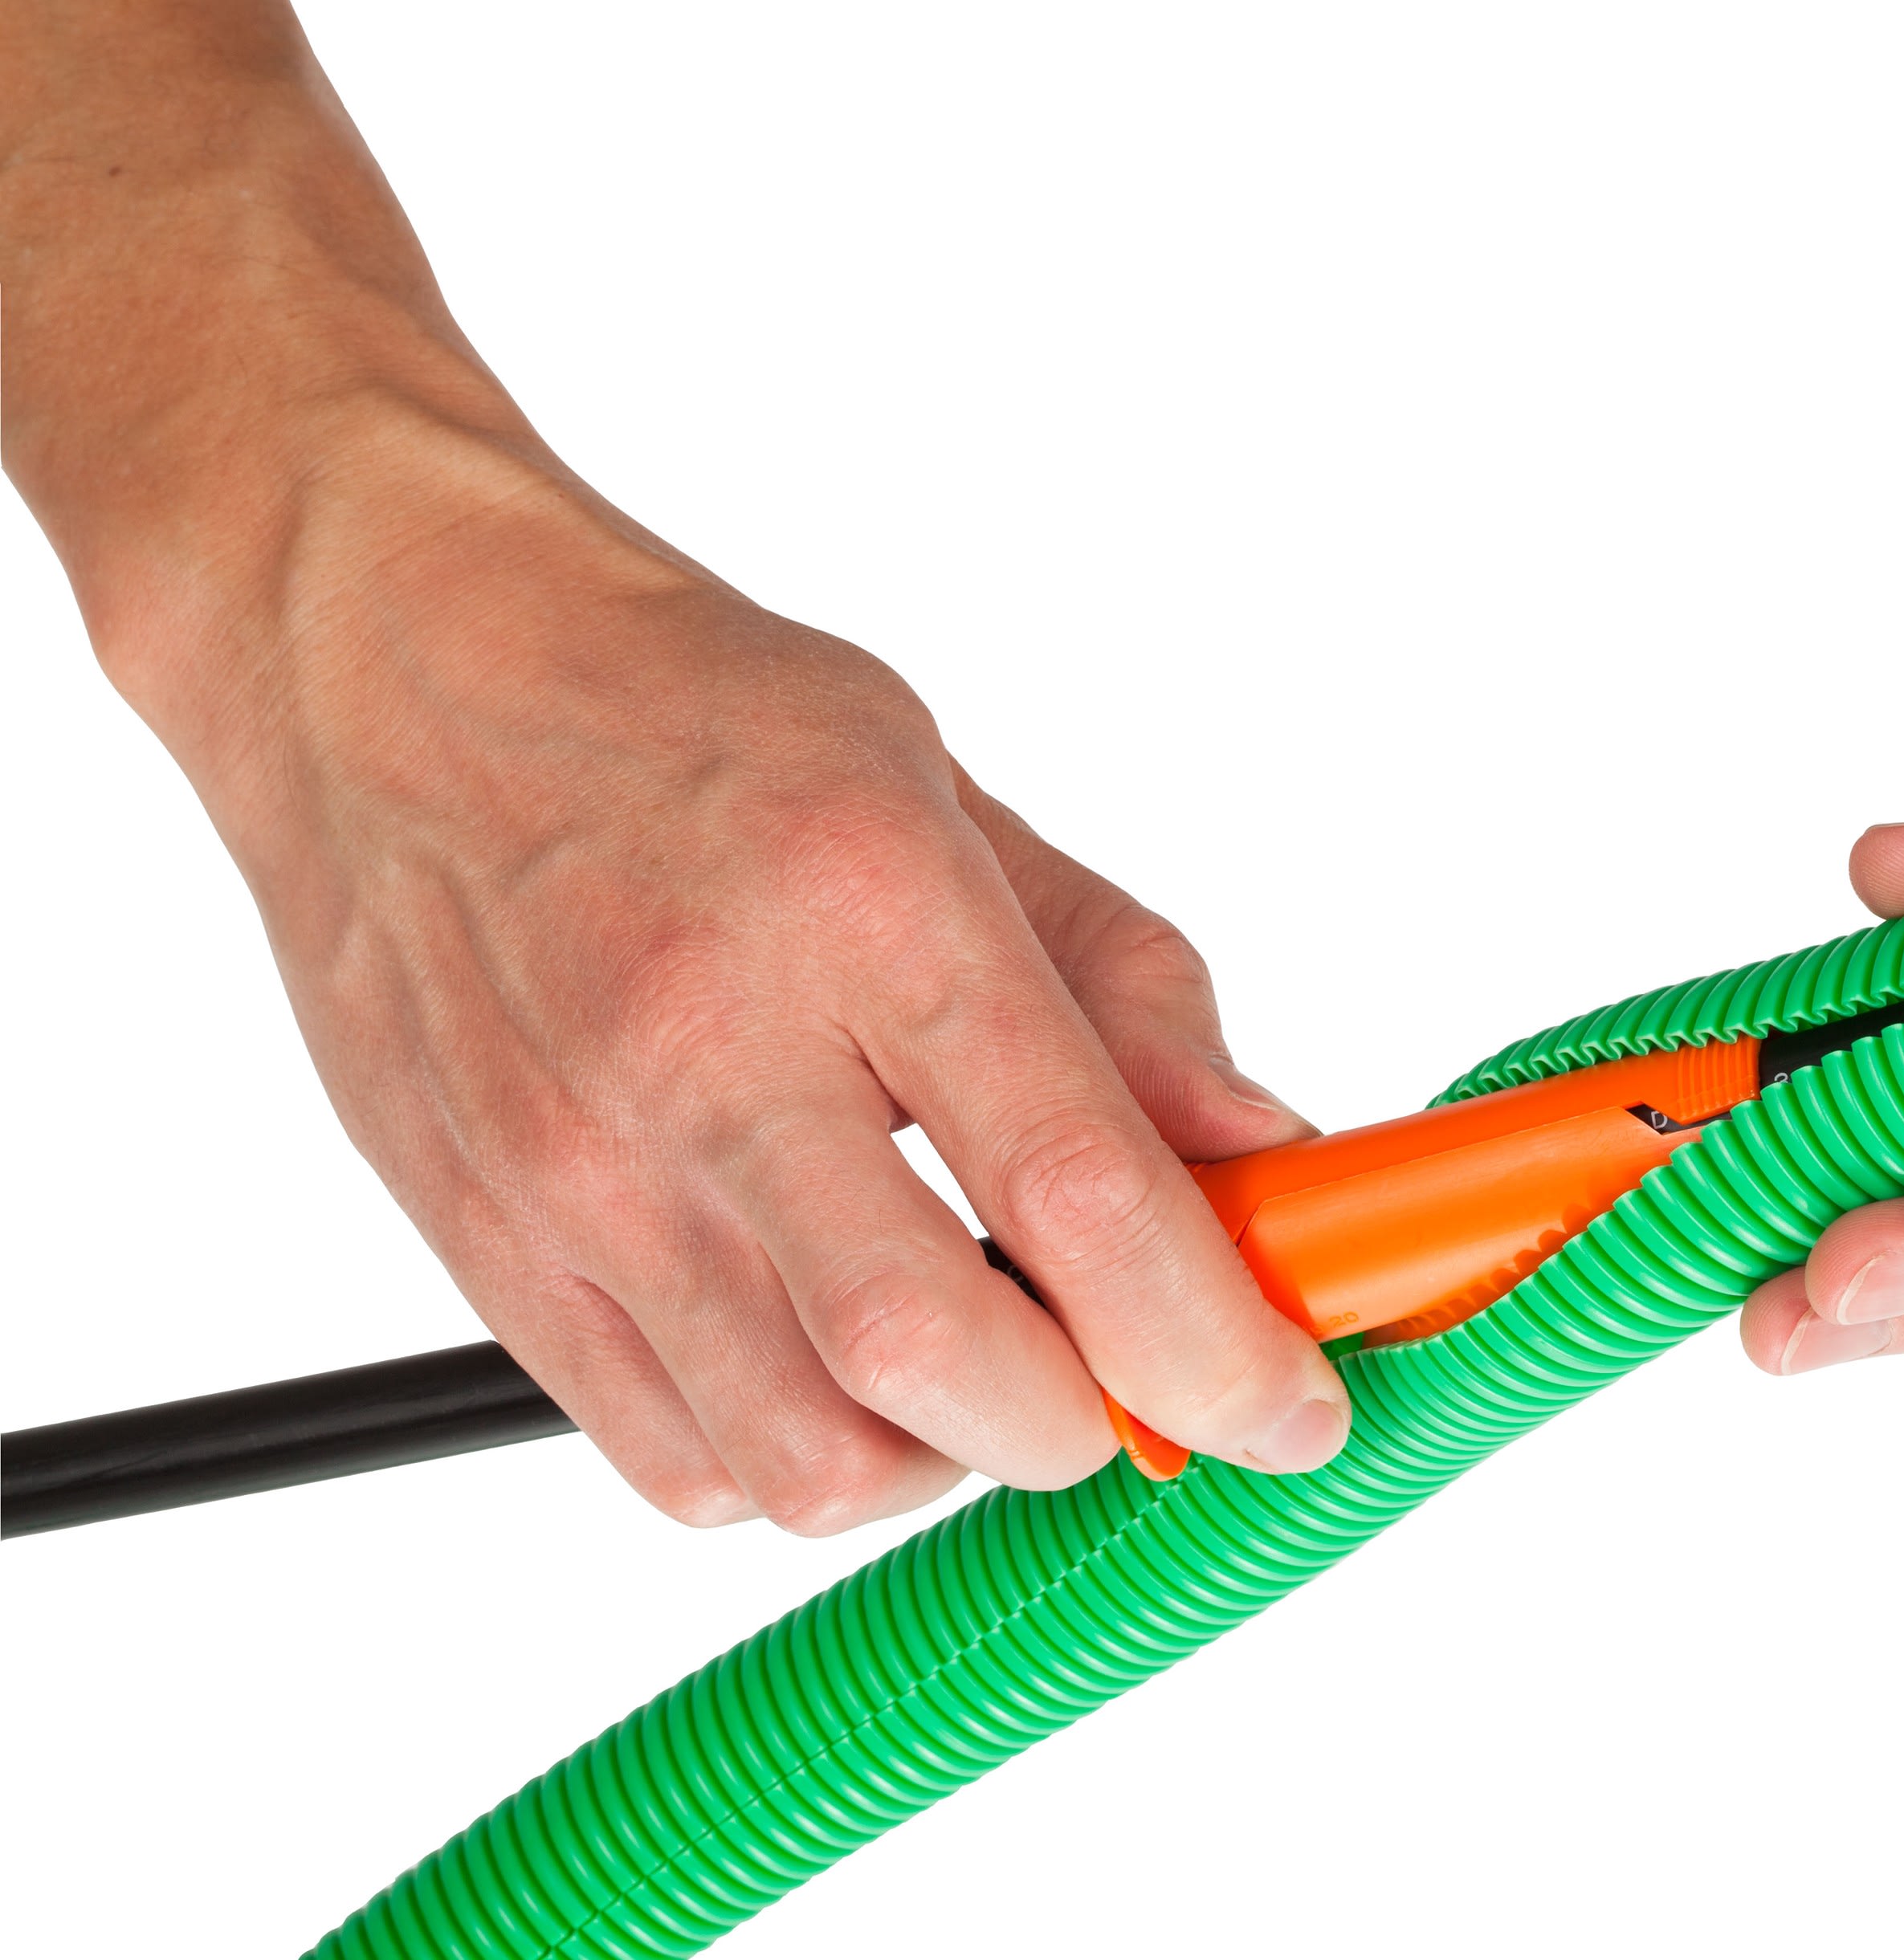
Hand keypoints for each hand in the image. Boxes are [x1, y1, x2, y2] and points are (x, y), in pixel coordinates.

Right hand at [163, 420, 1350, 1527]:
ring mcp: (580, 1163)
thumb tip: (1269, 1154)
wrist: (391, 666)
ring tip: (970, 1353)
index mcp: (867, 902)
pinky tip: (830, 1357)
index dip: (1215, 1342)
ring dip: (944, 1455)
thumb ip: (1127, 990)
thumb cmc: (691, 717)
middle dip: (1089, 1420)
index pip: (1077, 1189)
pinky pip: (676, 1462)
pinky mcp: (492, 1244)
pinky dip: (799, 1460)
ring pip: (806, 1458)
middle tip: (1123, 1361)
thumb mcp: (951, 798)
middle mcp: (710, 1046)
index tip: (1287, 1401)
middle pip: (940, 1365)